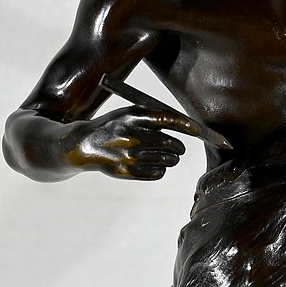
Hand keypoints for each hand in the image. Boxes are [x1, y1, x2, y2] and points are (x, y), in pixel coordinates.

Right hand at [65, 108, 186, 179]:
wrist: (86, 144)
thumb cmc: (114, 127)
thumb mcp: (128, 113)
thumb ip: (153, 117)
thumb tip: (184, 125)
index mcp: (133, 117)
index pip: (168, 119)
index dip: (187, 126)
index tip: (199, 131)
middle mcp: (132, 136)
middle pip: (171, 143)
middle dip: (180, 147)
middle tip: (179, 148)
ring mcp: (129, 155)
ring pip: (167, 160)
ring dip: (172, 159)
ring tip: (168, 156)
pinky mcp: (127, 171)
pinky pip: (158, 173)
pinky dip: (162, 170)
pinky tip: (156, 165)